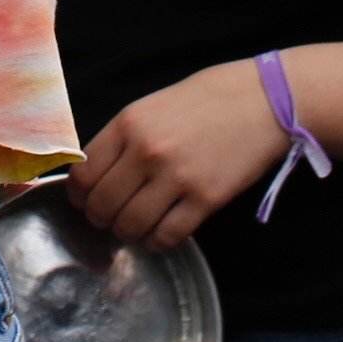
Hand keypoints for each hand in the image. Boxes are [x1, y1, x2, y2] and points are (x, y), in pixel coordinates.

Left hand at [70, 60, 285, 249]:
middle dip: (100, 219)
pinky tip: (160, 236)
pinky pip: (168, 236)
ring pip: (131, 225)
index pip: (84, 174)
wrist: (263, 100)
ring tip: (135, 229)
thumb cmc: (207, 99)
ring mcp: (176, 177)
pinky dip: (158, 242)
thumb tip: (96, 173)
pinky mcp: (205, 199)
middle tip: (109, 221)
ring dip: (128, 233)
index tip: (84, 202)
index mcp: (128, 123)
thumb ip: (123, 138)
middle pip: (103, 205)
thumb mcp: (152, 107)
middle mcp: (146, 151)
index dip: (79, 196)